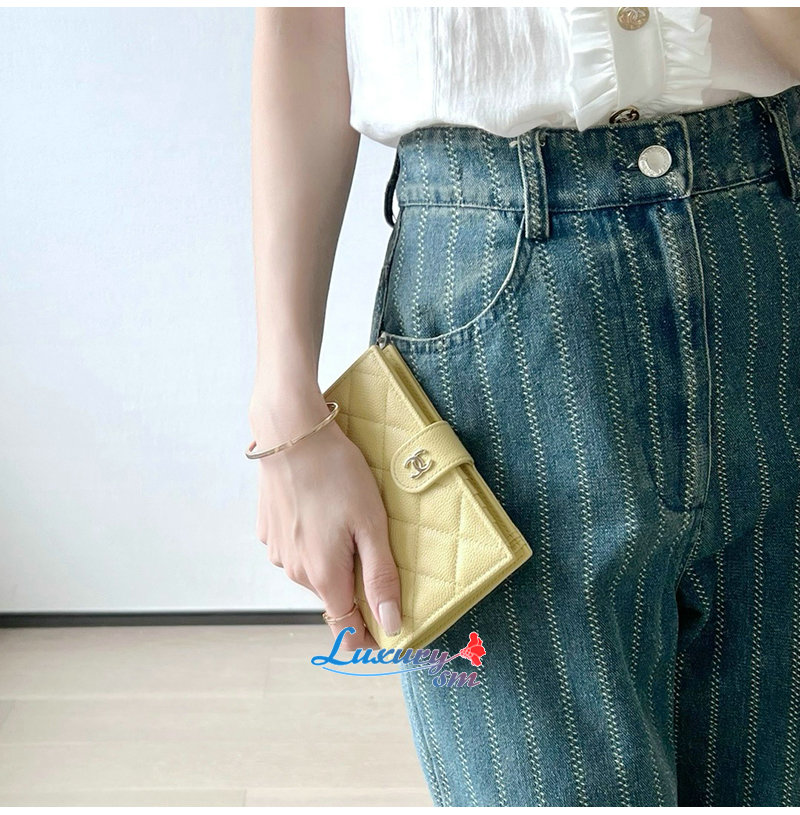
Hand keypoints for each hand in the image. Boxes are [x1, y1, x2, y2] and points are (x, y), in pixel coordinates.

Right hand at [249, 391, 401, 650]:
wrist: (291, 433)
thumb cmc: (338, 474)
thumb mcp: (372, 524)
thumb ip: (380, 578)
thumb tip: (390, 625)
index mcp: (324, 576)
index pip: (345, 628)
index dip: (366, 636)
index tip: (385, 631)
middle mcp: (296, 572)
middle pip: (333, 596)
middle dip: (355, 584)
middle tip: (375, 545)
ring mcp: (278, 552)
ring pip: (314, 571)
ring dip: (333, 559)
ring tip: (347, 519)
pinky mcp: (269, 531)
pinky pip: (298, 549)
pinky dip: (313, 539)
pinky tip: (323, 509)